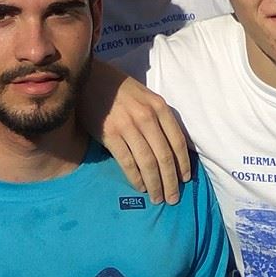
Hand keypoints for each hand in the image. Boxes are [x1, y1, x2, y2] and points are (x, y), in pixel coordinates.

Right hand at [76, 73, 191, 204]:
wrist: (90, 78)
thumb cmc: (119, 88)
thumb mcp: (146, 96)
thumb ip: (158, 117)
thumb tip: (169, 148)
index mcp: (159, 107)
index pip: (177, 141)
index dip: (183, 163)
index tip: (185, 180)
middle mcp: (147, 117)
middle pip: (164, 156)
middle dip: (171, 181)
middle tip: (173, 198)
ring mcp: (128, 126)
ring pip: (147, 163)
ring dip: (154, 184)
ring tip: (157, 198)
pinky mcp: (110, 135)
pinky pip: (127, 162)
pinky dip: (135, 178)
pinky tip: (140, 187)